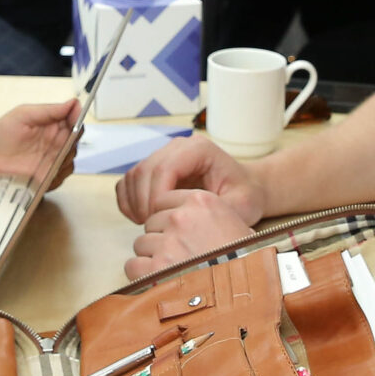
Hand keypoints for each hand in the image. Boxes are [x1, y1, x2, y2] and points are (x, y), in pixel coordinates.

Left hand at [0, 99, 78, 189]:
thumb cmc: (2, 131)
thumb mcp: (25, 114)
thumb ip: (50, 110)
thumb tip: (73, 103)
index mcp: (53, 126)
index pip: (75, 124)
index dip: (79, 123)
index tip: (76, 122)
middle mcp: (55, 144)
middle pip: (75, 145)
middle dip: (71, 145)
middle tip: (63, 144)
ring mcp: (51, 161)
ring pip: (70, 163)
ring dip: (64, 161)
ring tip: (53, 159)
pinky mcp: (45, 176)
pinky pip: (59, 179)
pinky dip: (56, 177)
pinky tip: (47, 172)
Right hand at [116, 131, 266, 225]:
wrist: (245, 188)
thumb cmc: (245, 195)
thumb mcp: (243, 204)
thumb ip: (221, 211)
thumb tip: (194, 221)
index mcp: (199, 149)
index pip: (165, 168)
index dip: (157, 197)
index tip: (163, 222)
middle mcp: (178, 148)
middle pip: (144, 170)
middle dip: (143, 203)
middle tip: (153, 228)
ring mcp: (163, 156)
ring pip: (133, 175)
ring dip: (134, 203)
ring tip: (148, 226)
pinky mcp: (154, 169)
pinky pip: (129, 182)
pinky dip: (129, 202)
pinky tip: (141, 219)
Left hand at [126, 189, 258, 279]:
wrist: (252, 291)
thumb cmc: (246, 261)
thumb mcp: (233, 224)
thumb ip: (206, 217)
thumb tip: (188, 222)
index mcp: (201, 201)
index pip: (163, 201)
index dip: (170, 221)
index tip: (181, 236)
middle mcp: (181, 218)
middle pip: (151, 224)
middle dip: (161, 240)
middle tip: (180, 257)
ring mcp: (167, 243)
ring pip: (141, 244)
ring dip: (152, 258)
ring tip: (175, 271)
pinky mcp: (156, 268)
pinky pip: (133, 265)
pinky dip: (143, 276)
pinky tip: (161, 282)